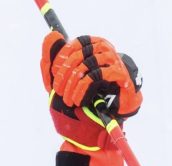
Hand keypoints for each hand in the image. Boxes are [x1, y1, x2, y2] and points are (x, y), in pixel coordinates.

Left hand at [40, 32, 141, 150]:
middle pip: (77, 55)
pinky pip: (96, 76)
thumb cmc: (81, 101)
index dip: (60, 61)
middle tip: (59, 93)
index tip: (55, 79)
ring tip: (69, 100)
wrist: (101, 126)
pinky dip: (82, 90)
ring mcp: (114, 61)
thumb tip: (51, 34)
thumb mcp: (61, 82)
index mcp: (91, 47)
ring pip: (86, 65)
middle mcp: (104, 49)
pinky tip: (78, 101)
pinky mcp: (120, 75)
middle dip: (63, 76)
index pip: (72, 45)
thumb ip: (51, 60)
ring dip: (72, 85)